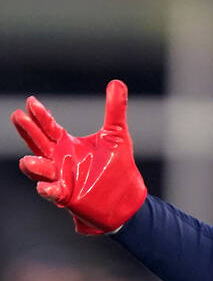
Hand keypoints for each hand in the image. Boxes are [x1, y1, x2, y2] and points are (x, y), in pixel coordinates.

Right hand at [12, 79, 146, 234]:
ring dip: (33, 165)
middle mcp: (59, 160)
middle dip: (28, 131)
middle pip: (38, 143)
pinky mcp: (68, 196)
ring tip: (28, 161)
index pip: (49, 127)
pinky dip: (48, 190)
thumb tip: (117, 82)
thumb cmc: (117, 166)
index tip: (31, 101)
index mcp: (67, 145)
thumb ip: (114, 110)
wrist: (126, 198)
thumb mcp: (116, 135)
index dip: (39, 115)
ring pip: (40, 170)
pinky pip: (53, 193)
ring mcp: (61, 178)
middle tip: (18, 116)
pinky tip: (45, 187)